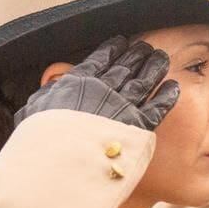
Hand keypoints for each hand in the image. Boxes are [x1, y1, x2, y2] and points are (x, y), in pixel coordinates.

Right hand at [15, 36, 179, 131]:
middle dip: (138, 55)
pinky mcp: (139, 127)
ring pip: (144, 81)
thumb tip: (53, 83)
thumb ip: (49, 94)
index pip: (100, 59)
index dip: (113, 49)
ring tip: (162, 59)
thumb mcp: (35, 111)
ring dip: (155, 68)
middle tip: (147, 47)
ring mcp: (123, 107)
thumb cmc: (41, 143)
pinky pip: (157, 107)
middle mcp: (103, 90)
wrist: (60, 166)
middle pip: (126, 67)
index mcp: (78, 82)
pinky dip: (166, 96)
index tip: (122, 42)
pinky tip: (173, 87)